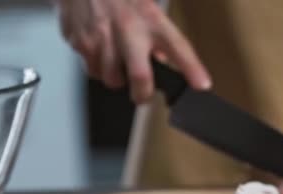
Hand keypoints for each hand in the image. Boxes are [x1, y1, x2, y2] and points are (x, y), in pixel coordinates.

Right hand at [55, 0, 210, 102]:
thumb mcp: (147, 10)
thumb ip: (158, 38)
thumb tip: (162, 64)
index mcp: (151, 19)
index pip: (178, 47)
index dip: (192, 69)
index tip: (202, 85)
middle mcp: (128, 29)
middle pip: (140, 76)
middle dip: (143, 94)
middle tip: (143, 95)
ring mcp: (102, 37)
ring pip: (112, 79)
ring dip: (116, 78)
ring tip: (116, 60)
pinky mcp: (80, 43)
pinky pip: (92, 70)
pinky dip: (97, 66)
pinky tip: (100, 49)